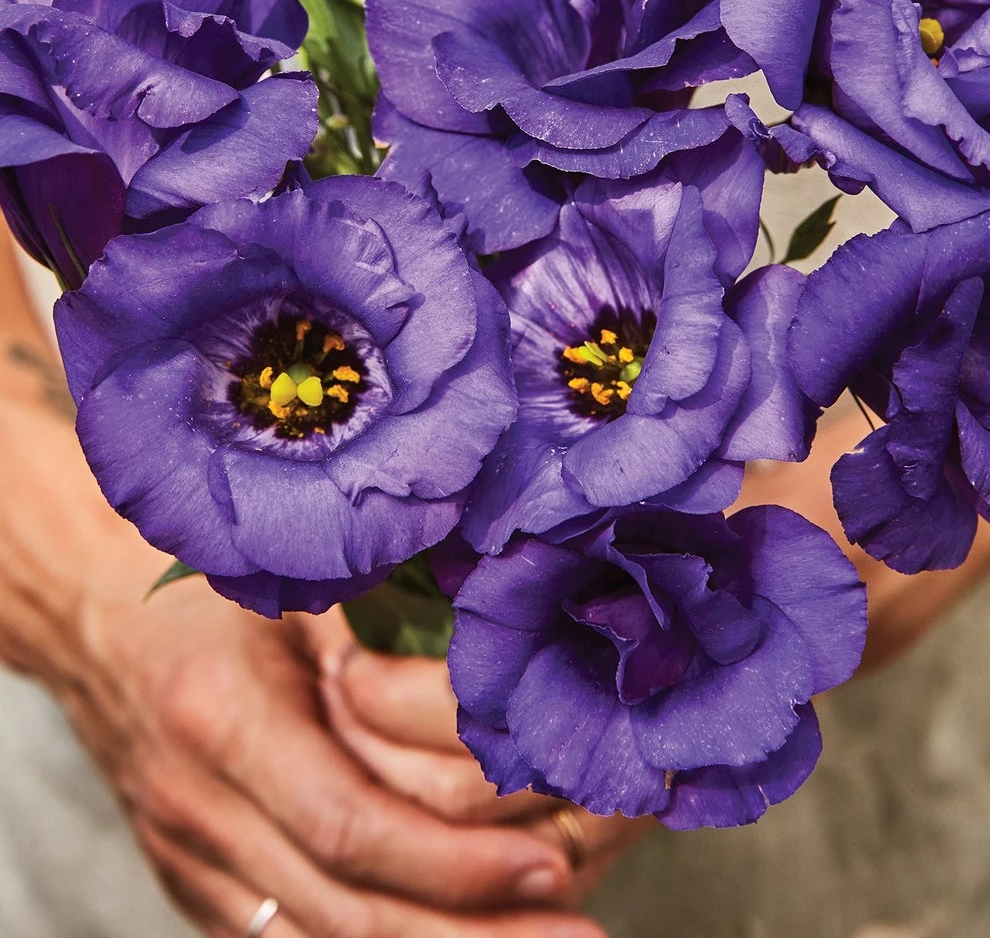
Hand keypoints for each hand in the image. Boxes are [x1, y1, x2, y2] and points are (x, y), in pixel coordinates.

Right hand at [61, 566, 609, 937]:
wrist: (95, 628)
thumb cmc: (210, 594)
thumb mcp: (287, 592)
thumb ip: (376, 638)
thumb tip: (501, 668)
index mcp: (223, 720)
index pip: (349, 825)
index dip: (453, 859)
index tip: (546, 862)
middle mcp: (200, 807)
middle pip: (344, 910)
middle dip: (468, 932)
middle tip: (574, 927)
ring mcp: (191, 862)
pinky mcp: (196, 888)